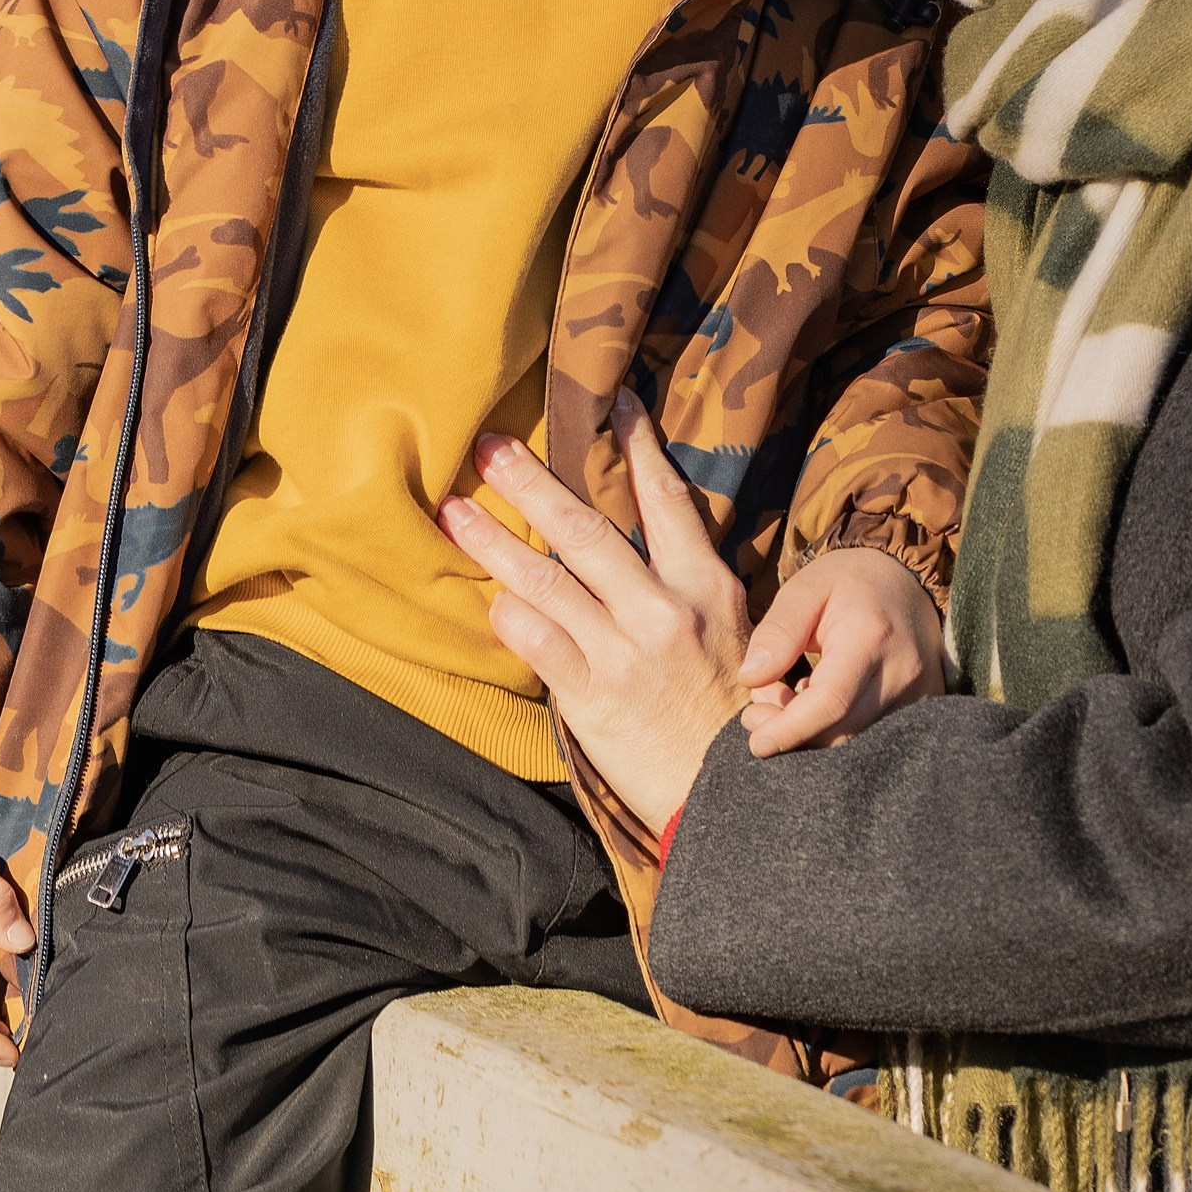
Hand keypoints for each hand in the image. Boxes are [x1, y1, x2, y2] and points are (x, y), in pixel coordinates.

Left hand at [439, 399, 751, 833]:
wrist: (738, 794)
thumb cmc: (734, 713)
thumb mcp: (733, 634)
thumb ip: (688, 588)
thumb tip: (636, 541)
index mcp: (707, 586)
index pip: (665, 498)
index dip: (636, 443)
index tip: (611, 397)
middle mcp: (665, 610)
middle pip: (585, 528)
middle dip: (531, 481)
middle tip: (489, 443)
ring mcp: (627, 653)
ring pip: (545, 580)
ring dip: (493, 540)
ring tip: (453, 509)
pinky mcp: (594, 697)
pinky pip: (537, 643)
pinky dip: (508, 616)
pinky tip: (484, 597)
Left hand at [739, 545, 945, 756]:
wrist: (906, 580)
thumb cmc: (850, 581)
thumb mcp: (805, 589)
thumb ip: (777, 632)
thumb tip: (750, 680)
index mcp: (870, 637)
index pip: (830, 702)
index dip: (790, 730)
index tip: (757, 743)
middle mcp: (902, 672)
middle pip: (841, 732)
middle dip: (791, 734)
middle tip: (756, 711)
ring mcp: (918, 693)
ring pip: (855, 739)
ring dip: (811, 732)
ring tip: (785, 697)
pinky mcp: (921, 705)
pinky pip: (872, 733)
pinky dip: (835, 728)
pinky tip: (816, 701)